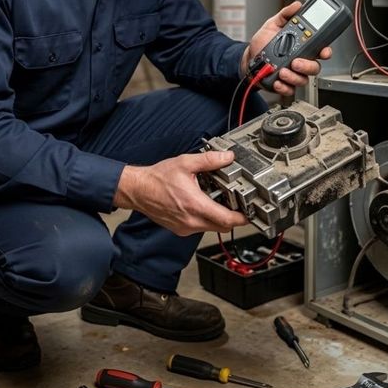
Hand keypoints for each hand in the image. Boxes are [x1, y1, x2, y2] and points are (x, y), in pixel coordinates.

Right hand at [113, 151, 247, 236]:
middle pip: (222, 227)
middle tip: (238, 205)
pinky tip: (203, 204)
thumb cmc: (157, 179)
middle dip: (232, 218)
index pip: (226, 220)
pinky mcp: (180, 229)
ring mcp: (185, 227)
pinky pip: (200, 227)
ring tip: (218, 201)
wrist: (138, 190)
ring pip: (211, 228)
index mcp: (195, 205)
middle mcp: (191, 221)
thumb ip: (209, 160)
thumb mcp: (185, 163)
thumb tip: (227, 157)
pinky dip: (206, 219)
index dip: (241, 218)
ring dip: (218, 218)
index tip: (250, 214)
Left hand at [241, 1, 332, 94]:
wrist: (249, 57)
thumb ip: (285, 14)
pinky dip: (284, 87)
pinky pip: (290, 90)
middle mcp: (301, 61)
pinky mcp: (284, 84)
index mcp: (302, 47)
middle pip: (314, 67)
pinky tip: (277, 81)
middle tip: (296, 62)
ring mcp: (293, 74)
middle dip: (307, 66)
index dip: (325, 52)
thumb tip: (296, 5)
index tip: (323, 52)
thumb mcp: (273, 24)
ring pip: (303, 79)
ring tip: (282, 71)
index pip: (320, 50)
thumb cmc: (263, 42)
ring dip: (294, 77)